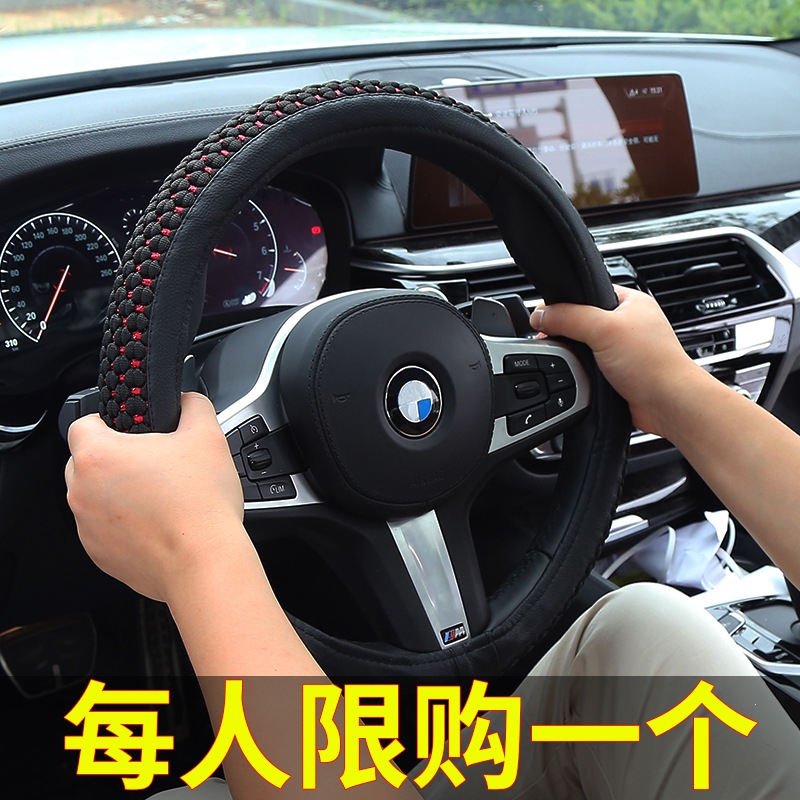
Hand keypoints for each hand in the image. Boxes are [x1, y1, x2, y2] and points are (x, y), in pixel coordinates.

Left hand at [65, 392, 244, 602]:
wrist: (204, 563)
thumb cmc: (201, 504)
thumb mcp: (208, 436)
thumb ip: (193, 405)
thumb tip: (187, 402)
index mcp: (98, 456)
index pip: (82, 423)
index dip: (108, 421)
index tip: (132, 430)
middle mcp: (81, 492)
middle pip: (85, 462)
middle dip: (114, 459)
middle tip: (153, 463)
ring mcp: (87, 527)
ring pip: (94, 498)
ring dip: (118, 493)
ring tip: (160, 497)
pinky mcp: (99, 555)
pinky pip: (104, 529)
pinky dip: (125, 525)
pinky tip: (159, 524)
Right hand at [531, 286, 702, 434]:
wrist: (668, 404)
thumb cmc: (653, 363)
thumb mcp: (603, 328)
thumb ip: (568, 317)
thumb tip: (539, 315)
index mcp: (630, 302)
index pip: (587, 292)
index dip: (564, 302)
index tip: (545, 316)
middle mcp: (628, 324)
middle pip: (581, 320)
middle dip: (566, 332)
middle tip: (555, 341)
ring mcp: (623, 350)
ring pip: (584, 346)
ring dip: (575, 355)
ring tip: (574, 361)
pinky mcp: (618, 372)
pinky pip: (589, 367)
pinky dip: (582, 372)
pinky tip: (582, 376)